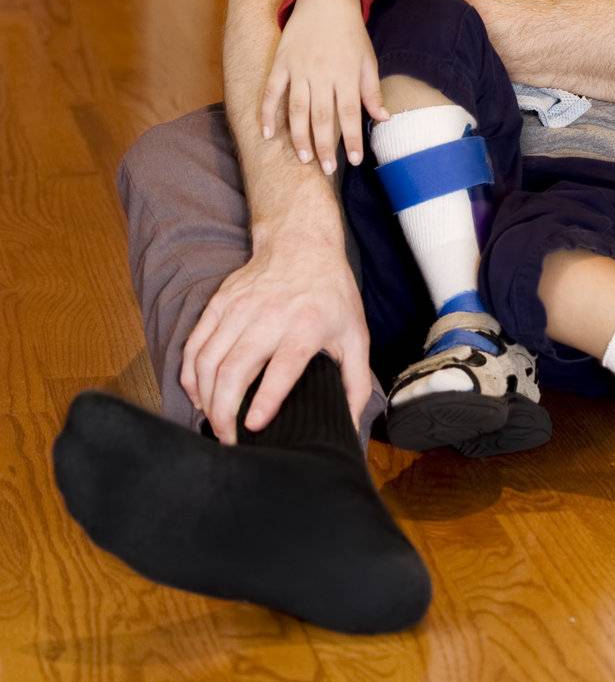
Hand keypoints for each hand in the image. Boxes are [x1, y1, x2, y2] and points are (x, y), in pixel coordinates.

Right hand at [180, 235, 372, 441]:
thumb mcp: (356, 334)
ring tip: (214, 423)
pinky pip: (195, 345)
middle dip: (224, 411)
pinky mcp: (219, 303)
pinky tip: (198, 395)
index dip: (265, 399)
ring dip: (206, 398)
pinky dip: (191, 375)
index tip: (253, 426)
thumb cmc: (331, 293)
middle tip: (228, 439)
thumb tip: (350, 427)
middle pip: (235, 368)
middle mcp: (268, 316)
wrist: (302, 242)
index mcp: (306, 325)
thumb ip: (356, 383)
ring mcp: (239, 308)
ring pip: (209, 360)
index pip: (282, 366)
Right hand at [260, 0, 388, 169]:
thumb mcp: (368, 59)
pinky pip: (272, 91)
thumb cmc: (351, 34)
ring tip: (303, 159)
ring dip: (298, 136)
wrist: (326, 0)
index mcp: (346, 74)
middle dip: (324, 145)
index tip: (353, 160)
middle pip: (322, 116)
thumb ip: (372, 91)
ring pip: (297, 108)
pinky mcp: (281, 63)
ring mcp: (299, 68)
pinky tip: (267, 133)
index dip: (351, 138)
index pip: (349, 113)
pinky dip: (268, 112)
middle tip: (326, 170)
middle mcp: (322, 74)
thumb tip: (383, 119)